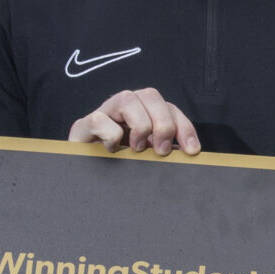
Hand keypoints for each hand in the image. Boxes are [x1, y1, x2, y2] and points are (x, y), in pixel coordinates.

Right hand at [70, 87, 199, 155]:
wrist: (83, 179)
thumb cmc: (119, 168)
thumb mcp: (147, 158)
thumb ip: (163, 151)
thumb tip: (189, 154)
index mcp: (143, 114)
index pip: (169, 108)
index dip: (184, 126)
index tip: (192, 151)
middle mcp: (123, 109)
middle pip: (150, 95)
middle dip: (163, 123)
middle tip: (161, 151)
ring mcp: (103, 114)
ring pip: (127, 97)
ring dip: (140, 124)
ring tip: (137, 149)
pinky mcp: (82, 127)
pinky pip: (99, 119)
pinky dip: (111, 135)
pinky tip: (112, 151)